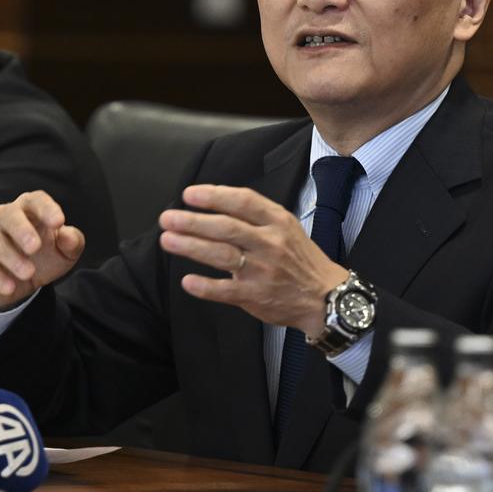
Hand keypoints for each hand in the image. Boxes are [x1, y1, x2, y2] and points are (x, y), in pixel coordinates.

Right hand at [0, 191, 85, 310]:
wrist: (23, 282)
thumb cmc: (46, 255)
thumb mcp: (66, 251)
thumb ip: (72, 242)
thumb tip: (69, 236)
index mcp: (30, 209)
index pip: (36, 200)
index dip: (47, 208)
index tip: (59, 222)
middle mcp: (6, 217)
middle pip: (8, 215)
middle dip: (20, 229)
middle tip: (34, 247)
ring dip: (10, 257)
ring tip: (28, 273)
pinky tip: (11, 287)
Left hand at [159, 184, 349, 335]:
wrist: (324, 296)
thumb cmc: (299, 258)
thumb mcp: (287, 227)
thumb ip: (256, 216)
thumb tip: (215, 203)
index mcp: (278, 221)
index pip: (243, 202)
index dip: (214, 196)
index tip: (189, 195)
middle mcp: (270, 242)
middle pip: (226, 227)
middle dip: (193, 221)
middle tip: (167, 218)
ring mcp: (263, 270)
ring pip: (222, 255)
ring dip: (191, 246)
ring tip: (168, 240)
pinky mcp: (257, 295)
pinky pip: (226, 291)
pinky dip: (205, 286)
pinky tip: (187, 281)